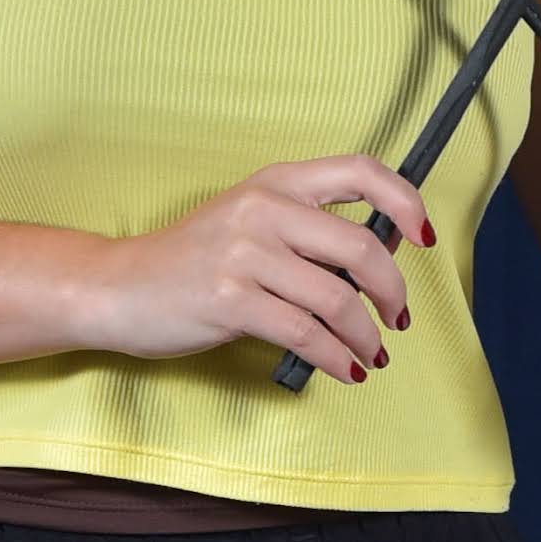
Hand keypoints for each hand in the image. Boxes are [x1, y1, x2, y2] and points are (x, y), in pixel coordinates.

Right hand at [77, 155, 433, 387]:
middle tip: (397, 318)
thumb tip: (381, 260)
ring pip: (337, 300)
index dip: (404, 202)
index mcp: (276, 182)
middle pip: (360, 248)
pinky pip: (305, 334)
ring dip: (366, 337)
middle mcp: (263, 209)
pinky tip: (345, 369)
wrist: (119, 287)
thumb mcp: (250, 223)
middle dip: (392, 292)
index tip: (421, 238)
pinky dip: (336, 358)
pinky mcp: (230, 300)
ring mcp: (245, 254)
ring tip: (371, 355)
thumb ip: (307, 228)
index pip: (359, 172)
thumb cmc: (193, 260)